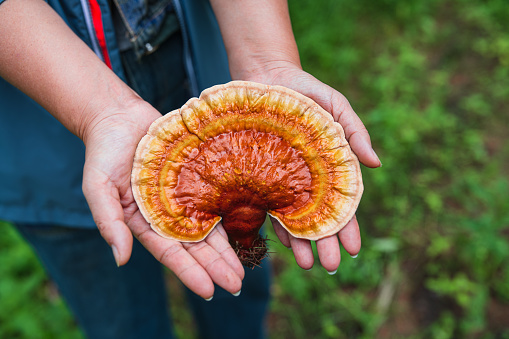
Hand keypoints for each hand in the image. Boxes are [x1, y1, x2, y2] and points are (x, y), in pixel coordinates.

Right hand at [81, 100, 243, 299]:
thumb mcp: (98, 187)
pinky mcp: (197, 179)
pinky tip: (247, 229)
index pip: (170, 253)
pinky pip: (217, 199)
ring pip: (210, 228)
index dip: (190, 273)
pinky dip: (231, 216)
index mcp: (145, 222)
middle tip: (237, 285)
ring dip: (227, 249)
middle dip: (216, 267)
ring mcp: (184, 198)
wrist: (120, 118)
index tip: (210, 291)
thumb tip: (121, 259)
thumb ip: (109, 222)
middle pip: (196, 247)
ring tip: (245, 269)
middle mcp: (168, 215)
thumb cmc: (104, 152)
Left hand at [244, 65, 381, 272]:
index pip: (342, 204)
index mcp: (330, 168)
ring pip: (293, 218)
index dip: (348, 227)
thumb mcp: (337, 106)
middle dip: (325, 243)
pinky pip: (266, 204)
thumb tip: (376, 164)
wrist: (266, 78)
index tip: (353, 249)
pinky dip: (274, 224)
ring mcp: (282, 180)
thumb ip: (355, 133)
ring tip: (306, 264)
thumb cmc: (306, 91)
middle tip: (329, 266)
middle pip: (318, 218)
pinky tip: (281, 243)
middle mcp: (307, 180)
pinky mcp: (259, 176)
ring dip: (301, 243)